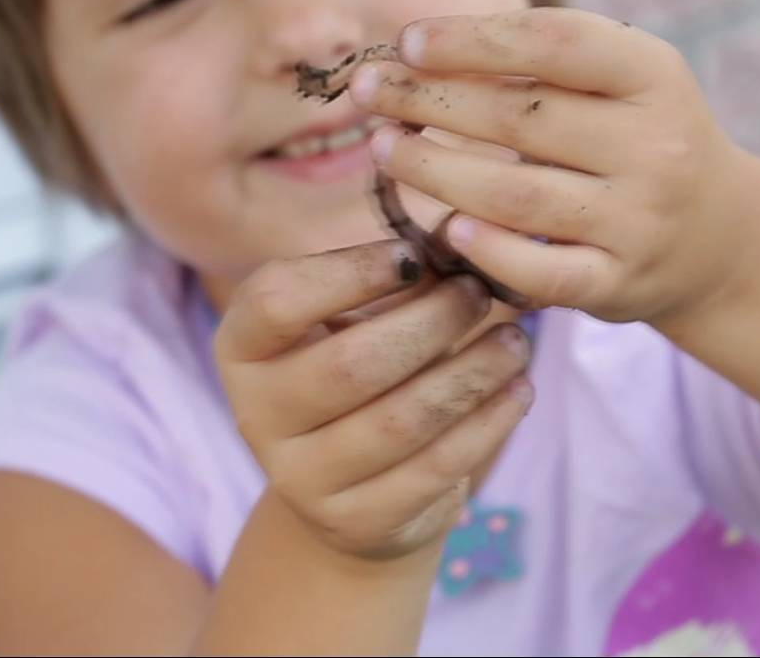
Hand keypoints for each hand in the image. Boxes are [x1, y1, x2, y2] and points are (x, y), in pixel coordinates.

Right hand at [213, 240, 532, 559]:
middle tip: (480, 293)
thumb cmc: (358, 368)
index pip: (278, 300)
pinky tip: (518, 392)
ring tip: (515, 342)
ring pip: (401, 420)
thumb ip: (390, 277)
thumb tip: (460, 238)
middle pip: (351, 363)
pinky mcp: (352, 521)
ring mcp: (298, 477)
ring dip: (472, 374)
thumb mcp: (352, 317)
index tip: (416, 254)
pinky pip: (433, 470)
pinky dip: (487, 425)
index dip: (350, 271)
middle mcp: (255, 414)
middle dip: (431, 322)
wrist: (352, 487)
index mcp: (242, 347)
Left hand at [349, 7, 757, 323]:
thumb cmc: (639, 141)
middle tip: (371, 94)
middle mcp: (656, 146)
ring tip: (384, 149)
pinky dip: (489, 249)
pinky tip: (444, 227)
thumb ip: (541, 66)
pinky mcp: (619, 284)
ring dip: (436, 171)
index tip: (408, 42)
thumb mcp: (619, 86)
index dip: (475, 40)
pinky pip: (542, 271)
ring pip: (518, 196)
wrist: (720, 238)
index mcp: (655, 77)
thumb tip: (419, 54)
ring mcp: (640, 221)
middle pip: (523, 119)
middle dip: (432, 102)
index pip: (556, 43)